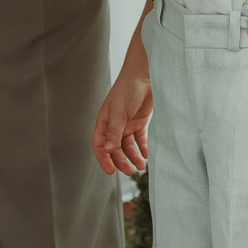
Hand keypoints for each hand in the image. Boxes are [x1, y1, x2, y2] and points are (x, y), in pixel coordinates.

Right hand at [91, 61, 151, 175]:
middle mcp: (114, 126)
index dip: (103, 159)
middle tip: (130, 171)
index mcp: (104, 123)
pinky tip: (146, 156)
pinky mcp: (140, 123)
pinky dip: (143, 148)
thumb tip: (108, 150)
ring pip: (128, 147)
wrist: (145, 76)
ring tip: (141, 166)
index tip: (110, 171)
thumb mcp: (119, 112)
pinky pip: (140, 140)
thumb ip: (114, 132)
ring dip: (133, 157)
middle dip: (121, 161)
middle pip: (115, 149)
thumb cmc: (126, 90)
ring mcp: (127, 125)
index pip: (100, 145)